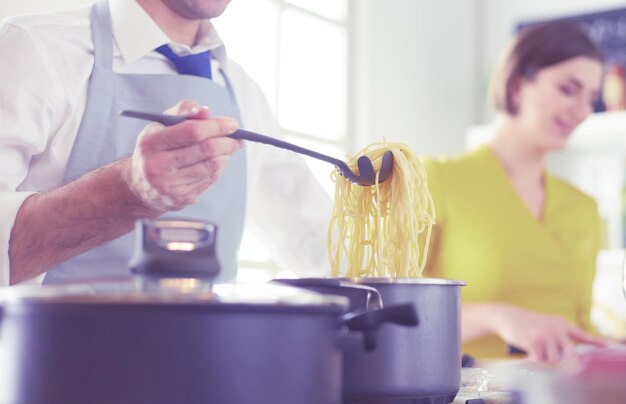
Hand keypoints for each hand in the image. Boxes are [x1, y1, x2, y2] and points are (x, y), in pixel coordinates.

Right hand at [126, 100, 241, 210]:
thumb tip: (205, 111)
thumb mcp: (161, 125)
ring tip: (228, 149)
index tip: (232, 124)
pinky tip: (216, 162)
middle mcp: (156, 166)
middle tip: (238, 139)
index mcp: (150, 142)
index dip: (217, 126)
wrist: (139, 185)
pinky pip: (209, 181)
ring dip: (225, 156)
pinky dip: (218, 169)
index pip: (193, 131)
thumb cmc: (156, 147)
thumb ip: (183, 111)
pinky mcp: (179, 199)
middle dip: (227, 142)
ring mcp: (167, 185)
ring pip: (211, 167)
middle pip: (206, 150)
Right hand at [492, 305, 606, 362]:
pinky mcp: (535, 342)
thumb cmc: (524, 324)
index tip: (609, 345)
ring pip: (553, 359)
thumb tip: (564, 358)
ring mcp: (546, 335)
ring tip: (533, 348)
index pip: (582, 334)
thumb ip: (557, 337)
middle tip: (546, 352)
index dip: (596, 341)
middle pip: (568, 354)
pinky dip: (532, 359)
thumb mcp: (544, 325)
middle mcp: (556, 328)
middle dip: (558, 358)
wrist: (505, 316)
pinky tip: (527, 352)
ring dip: (542, 358)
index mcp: (560, 323)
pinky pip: (539, 360)